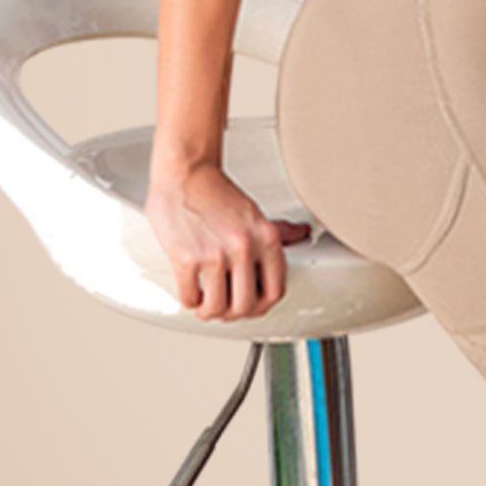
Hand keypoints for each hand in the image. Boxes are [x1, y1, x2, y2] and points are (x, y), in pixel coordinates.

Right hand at [145, 162, 311, 320]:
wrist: (185, 172)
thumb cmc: (215, 191)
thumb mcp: (253, 211)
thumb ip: (277, 229)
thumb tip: (300, 233)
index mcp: (265, 237)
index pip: (276, 291)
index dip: (262, 306)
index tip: (252, 305)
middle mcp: (243, 247)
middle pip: (246, 306)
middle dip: (234, 313)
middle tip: (225, 307)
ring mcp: (215, 255)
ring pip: (218, 308)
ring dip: (210, 311)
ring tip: (206, 302)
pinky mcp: (187, 259)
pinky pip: (191, 298)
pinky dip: (190, 301)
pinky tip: (192, 292)